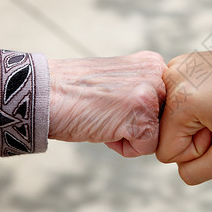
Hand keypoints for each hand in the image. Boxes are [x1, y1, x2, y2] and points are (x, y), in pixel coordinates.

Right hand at [48, 51, 166, 156]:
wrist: (45, 93)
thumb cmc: (79, 92)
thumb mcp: (121, 80)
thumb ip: (145, 88)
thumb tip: (164, 113)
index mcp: (154, 63)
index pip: (166, 104)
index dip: (139, 113)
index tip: (116, 105)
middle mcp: (158, 74)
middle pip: (164, 120)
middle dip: (138, 125)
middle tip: (109, 112)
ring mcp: (151, 93)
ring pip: (157, 134)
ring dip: (131, 136)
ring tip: (106, 118)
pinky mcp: (142, 116)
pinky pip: (147, 148)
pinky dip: (124, 148)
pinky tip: (104, 128)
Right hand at [156, 26, 211, 184]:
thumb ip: (195, 172)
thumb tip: (175, 162)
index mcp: (179, 100)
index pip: (166, 152)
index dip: (197, 151)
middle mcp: (169, 78)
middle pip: (166, 134)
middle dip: (195, 135)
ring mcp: (175, 66)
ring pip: (171, 117)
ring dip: (196, 120)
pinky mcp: (183, 62)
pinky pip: (177, 101)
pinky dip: (196, 104)